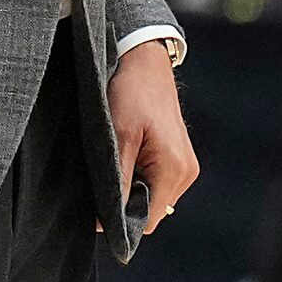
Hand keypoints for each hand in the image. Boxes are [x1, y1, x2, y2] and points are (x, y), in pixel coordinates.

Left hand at [108, 40, 199, 234]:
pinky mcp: (178, 158)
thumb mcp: (118, 135)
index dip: (121, 220)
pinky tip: (124, 155)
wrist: (144, 61)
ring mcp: (184, 165)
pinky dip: (137, 176)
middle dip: (125, 202)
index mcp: (175, 170)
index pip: (148, 219)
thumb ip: (117, 180)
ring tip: (114, 159)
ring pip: (152, 196)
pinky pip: (155, 181)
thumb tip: (108, 220)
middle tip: (101, 177)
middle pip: (151, 210)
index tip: (96, 208)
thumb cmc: (131, 93)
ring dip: (131, 187)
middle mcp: (186, 172)